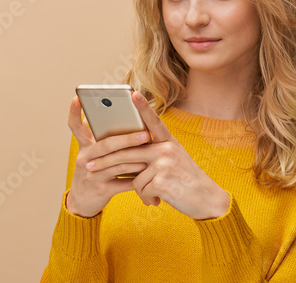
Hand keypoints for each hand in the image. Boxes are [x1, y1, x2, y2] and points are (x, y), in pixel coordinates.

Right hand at [66, 95, 150, 217]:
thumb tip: (129, 119)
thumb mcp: (93, 154)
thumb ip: (104, 140)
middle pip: (106, 145)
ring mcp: (92, 175)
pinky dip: (137, 179)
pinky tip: (149, 174)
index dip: (74, 112)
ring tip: (152, 153)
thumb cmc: (94, 171)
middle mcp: (85, 159)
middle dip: (127, 139)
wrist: (82, 202)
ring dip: (137, 158)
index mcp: (84, 146)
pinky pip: (123, 183)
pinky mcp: (102, 190)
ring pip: (117, 164)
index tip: (77, 98)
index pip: (75, 127)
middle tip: (145, 134)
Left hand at [86, 91, 229, 219]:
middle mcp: (166, 149)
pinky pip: (140, 189)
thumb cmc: (187, 181)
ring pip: (133, 175)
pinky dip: (146, 198)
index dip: (143, 107)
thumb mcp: (173, 162)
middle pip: (127, 152)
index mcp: (169, 142)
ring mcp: (164, 164)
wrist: (208, 200)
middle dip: (105, 161)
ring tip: (152, 195)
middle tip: (87, 166)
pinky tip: (158, 200)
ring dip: (139, 189)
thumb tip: (126, 156)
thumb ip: (153, 155)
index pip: (153, 122)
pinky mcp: (162, 180)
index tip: (132, 93)